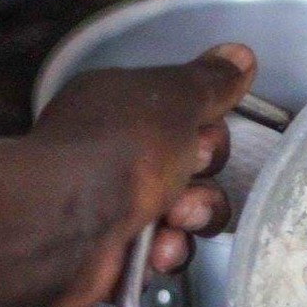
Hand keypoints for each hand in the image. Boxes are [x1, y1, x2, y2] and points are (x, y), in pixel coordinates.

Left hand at [30, 42, 255, 306]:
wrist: (66, 225)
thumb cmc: (119, 150)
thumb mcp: (175, 99)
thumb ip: (211, 81)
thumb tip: (240, 55)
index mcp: (121, 104)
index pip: (185, 112)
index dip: (208, 127)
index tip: (204, 133)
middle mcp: (114, 151)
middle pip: (193, 164)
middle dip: (203, 175)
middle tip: (187, 175)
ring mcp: (113, 203)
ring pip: (186, 212)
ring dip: (192, 216)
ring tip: (173, 219)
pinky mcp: (115, 251)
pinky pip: (163, 251)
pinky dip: (165, 251)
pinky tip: (154, 250)